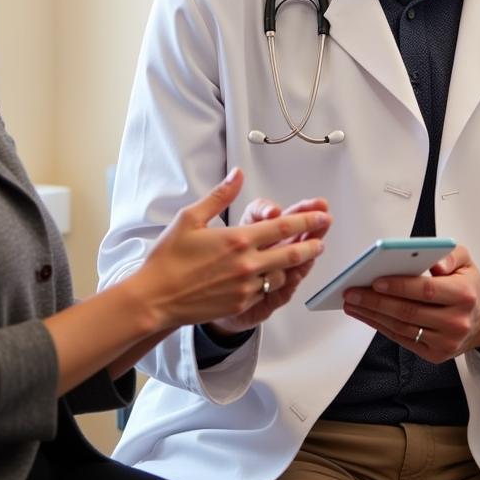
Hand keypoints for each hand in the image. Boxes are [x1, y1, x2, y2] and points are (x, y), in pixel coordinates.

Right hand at [133, 169, 330, 333]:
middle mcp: (246, 264)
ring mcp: (245, 287)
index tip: (321, 215)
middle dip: (312, 243)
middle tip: (323, 236)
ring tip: (301, 256)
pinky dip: (273, 281)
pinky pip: (265, 291)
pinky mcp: (240, 303)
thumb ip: (220, 196)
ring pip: (281, 275)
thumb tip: (237, 175)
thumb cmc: (168, 258)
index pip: (282, 228)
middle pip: (292, 253)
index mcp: (237, 240)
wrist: (155, 298)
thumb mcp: (190, 217)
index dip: (306, 221)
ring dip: (294, 265)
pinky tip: (273, 275)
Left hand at [340, 244, 479, 362]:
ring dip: (373, 315)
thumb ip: (450, 255)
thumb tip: (435, 262)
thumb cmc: (467, 286)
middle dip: (375, 302)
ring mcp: (446, 342)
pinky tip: (367, 315)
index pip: (426, 290)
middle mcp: (457, 321)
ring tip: (353, 303)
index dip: (399, 286)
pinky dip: (381, 327)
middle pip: (409, 312)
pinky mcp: (436, 354)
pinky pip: (403, 339)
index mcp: (464, 294)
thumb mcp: (465, 261)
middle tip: (353, 292)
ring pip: (402, 327)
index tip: (375, 280)